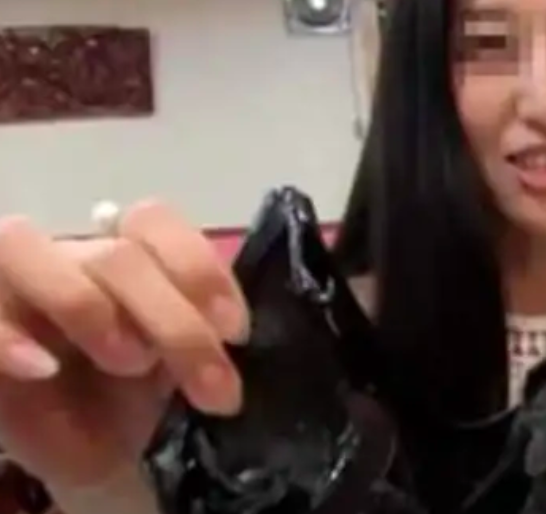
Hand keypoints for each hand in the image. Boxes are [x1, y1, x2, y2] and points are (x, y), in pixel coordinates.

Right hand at [0, 200, 247, 488]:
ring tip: (129, 363)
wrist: (96, 457)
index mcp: (128, 256)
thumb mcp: (186, 366)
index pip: (153, 221)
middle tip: (208, 386)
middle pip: (115, 255)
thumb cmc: (143, 402)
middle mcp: (70, 258)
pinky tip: (44, 367)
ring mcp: (12, 287)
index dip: (197, 267)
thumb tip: (231, 329)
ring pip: (24, 245)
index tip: (237, 332)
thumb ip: (203, 331)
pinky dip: (7, 336)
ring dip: (84, 304)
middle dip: (174, 324)